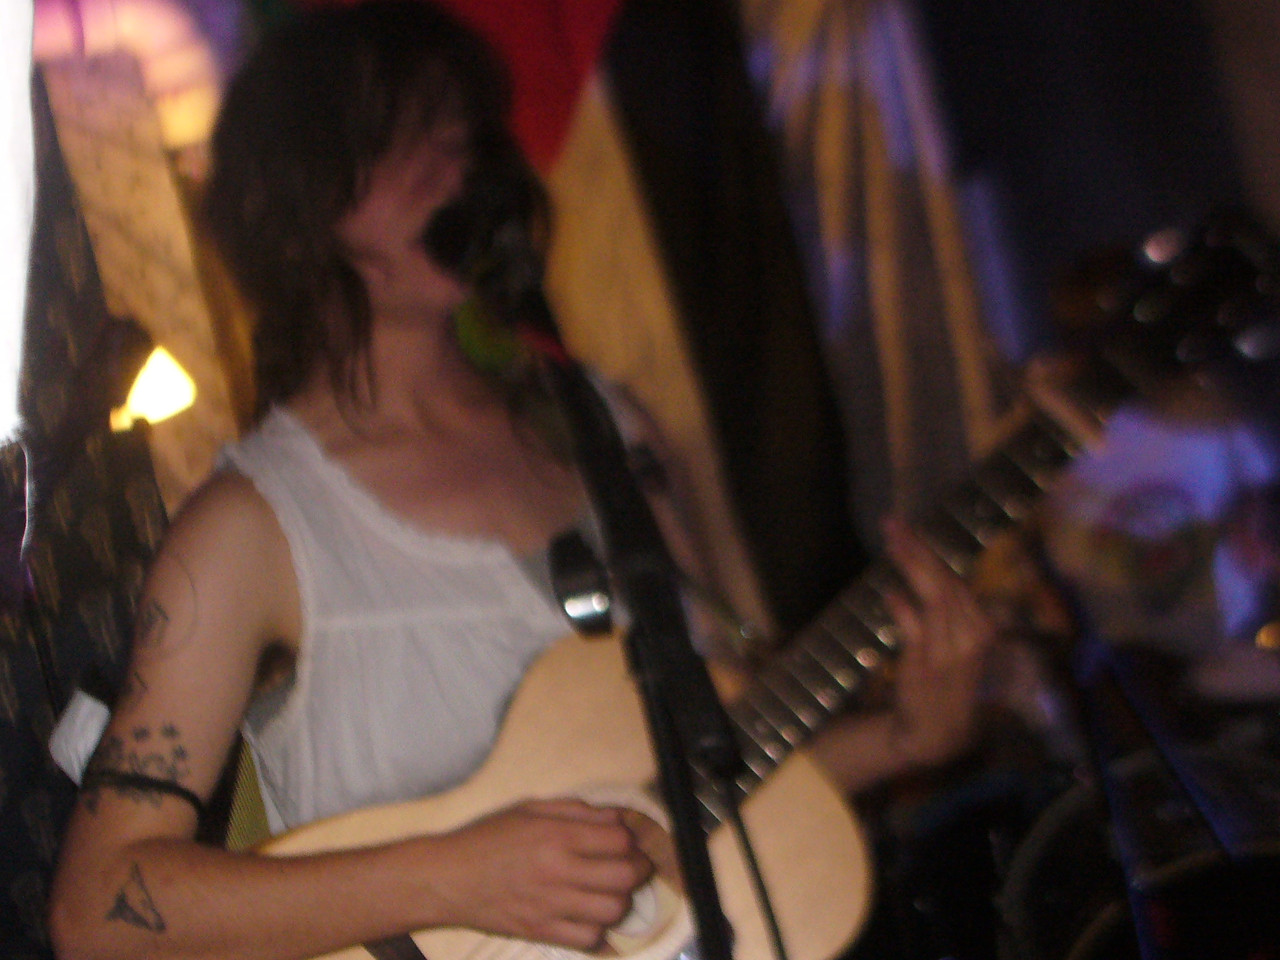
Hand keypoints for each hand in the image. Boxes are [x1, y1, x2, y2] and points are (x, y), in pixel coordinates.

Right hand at [426, 798, 653, 950]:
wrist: (447, 877)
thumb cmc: (487, 836)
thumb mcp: (530, 809)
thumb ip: (576, 810)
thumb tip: (616, 817)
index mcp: (557, 836)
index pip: (619, 841)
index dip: (631, 839)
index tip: (627, 841)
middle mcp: (559, 871)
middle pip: (624, 877)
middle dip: (638, 870)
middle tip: (633, 866)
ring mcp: (551, 905)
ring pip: (613, 911)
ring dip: (620, 900)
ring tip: (611, 891)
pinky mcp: (541, 932)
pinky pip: (589, 939)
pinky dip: (599, 930)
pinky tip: (590, 916)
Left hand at [881, 517, 995, 768]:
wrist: (935, 734)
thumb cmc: (946, 686)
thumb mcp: (955, 646)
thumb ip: (943, 613)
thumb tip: (921, 577)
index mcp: (983, 627)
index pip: (956, 581)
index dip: (931, 553)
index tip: (908, 530)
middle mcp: (973, 635)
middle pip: (945, 581)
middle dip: (918, 549)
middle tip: (893, 523)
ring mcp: (950, 650)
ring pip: (932, 596)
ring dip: (910, 565)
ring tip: (891, 540)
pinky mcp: (925, 664)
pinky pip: (914, 627)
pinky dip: (902, 607)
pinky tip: (889, 590)